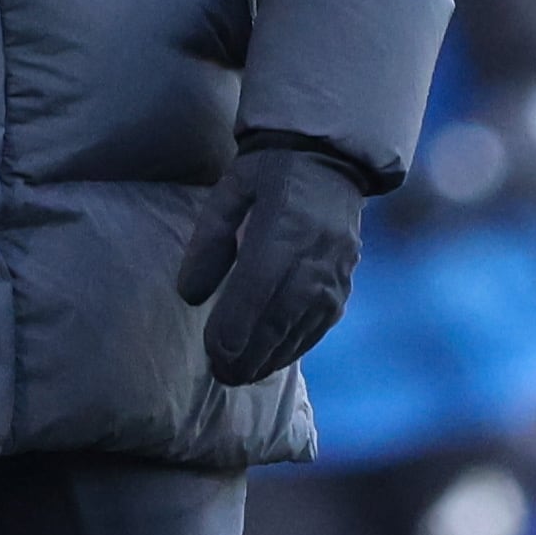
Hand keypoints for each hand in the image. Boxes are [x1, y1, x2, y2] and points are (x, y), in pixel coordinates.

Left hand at [173, 144, 367, 386]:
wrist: (329, 158)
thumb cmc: (269, 172)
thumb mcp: (230, 192)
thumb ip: (208, 242)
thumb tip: (190, 296)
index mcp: (283, 227)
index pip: (256, 289)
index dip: (233, 327)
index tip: (212, 352)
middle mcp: (315, 256)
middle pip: (279, 318)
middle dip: (248, 354)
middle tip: (220, 375)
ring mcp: (335, 273)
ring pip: (301, 329)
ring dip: (269, 358)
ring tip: (239, 376)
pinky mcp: (345, 284)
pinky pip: (319, 326)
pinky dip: (293, 348)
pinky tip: (271, 360)